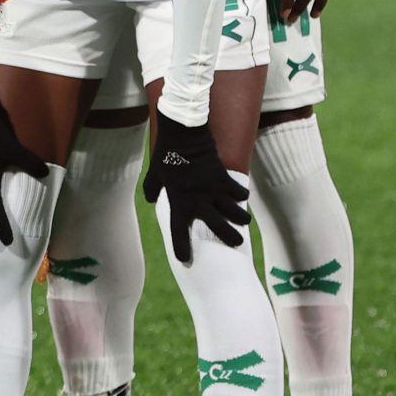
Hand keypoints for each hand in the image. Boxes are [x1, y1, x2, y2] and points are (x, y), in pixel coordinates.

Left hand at [142, 110, 249, 264]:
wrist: (183, 135)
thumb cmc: (166, 155)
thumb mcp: (154, 174)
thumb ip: (152, 190)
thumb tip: (152, 200)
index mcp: (178, 201)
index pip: (178, 230)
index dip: (181, 247)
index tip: (185, 260)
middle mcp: (197, 200)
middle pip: (217, 227)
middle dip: (229, 237)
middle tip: (236, 243)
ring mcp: (213, 190)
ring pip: (234, 211)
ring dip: (240, 218)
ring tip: (243, 221)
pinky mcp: (224, 178)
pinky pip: (238, 193)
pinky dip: (242, 196)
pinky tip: (243, 198)